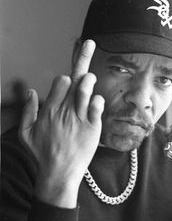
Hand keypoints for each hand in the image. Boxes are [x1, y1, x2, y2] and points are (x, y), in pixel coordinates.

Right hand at [19, 40, 103, 207]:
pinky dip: (98, 101)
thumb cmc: (42, 154)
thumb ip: (28, 110)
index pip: (62, 80)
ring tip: (90, 78)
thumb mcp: (26, 133)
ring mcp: (79, 117)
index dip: (68, 76)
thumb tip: (31, 91)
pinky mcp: (92, 127)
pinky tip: (95, 104)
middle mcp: (65, 109)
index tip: (73, 74)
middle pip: (75, 78)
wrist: (58, 174)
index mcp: (50, 108)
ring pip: (87, 87)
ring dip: (90, 79)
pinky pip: (98, 105)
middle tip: (89, 46)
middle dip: (82, 63)